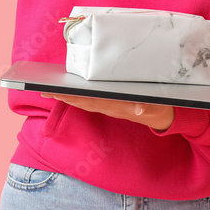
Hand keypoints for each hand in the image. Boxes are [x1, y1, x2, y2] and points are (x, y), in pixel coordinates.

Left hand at [40, 93, 174, 130]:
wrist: (164, 117)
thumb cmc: (160, 108)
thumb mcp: (158, 107)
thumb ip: (149, 107)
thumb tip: (140, 108)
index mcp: (117, 106)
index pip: (90, 101)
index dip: (73, 97)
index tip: (57, 93)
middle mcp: (110, 107)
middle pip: (82, 102)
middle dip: (64, 97)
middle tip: (44, 92)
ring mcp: (110, 106)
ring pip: (85, 102)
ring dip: (68, 97)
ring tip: (51, 91)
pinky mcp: (112, 103)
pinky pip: (92, 100)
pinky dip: (79, 96)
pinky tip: (71, 91)